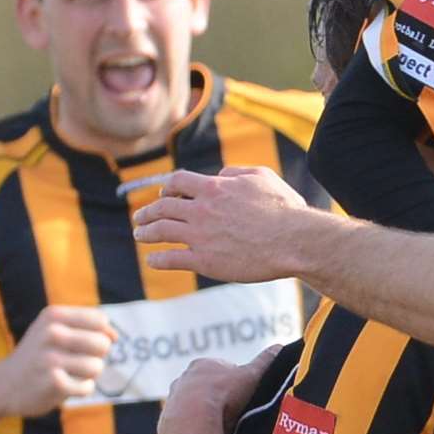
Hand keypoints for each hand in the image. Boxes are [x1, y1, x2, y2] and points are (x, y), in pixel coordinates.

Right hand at [0, 305, 116, 415]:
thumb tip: (114, 337)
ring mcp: (50, 359)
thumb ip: (86, 327)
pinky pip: (87, 387)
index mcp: (53, 315)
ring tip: (70, 373)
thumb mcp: (53, 329)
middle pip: (102, 343)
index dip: (104, 333)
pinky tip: (64, 387)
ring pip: (97, 366)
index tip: (93, 343)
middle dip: (96, 355)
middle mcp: (51, 333)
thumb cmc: (38, 355)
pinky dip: (81, 390)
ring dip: (88, 375)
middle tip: (77, 361)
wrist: (2, 386)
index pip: (100, 319)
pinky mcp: (53, 383)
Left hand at [133, 167, 309, 279]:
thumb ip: (236, 172)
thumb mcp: (262, 176)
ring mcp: (201, 236)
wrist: (293, 240)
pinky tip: (153, 260)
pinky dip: (158, 259)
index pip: (177, 182)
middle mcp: (202, 210)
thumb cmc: (283, 208)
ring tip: (140, 235)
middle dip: (148, 212)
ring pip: (161, 231)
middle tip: (140, 217)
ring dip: (146, 232)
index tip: (163, 195)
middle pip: (163, 207)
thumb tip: (220, 175)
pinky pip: (172, 259)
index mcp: (214, 188)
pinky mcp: (205, 261)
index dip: (166, 188)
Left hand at [157, 344, 281, 433]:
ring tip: (220, 427)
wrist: (193, 424)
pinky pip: (182, 424)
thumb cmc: (223, 396)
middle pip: (204, 387)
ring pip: (191, 406)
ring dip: (203, 413)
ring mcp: (173, 400)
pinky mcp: (166, 421)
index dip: (235, 382)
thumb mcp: (251, 376)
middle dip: (217, 396)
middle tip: (233, 411)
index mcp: (203, 365)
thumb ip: (265, 361)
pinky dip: (193, 429)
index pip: (221, 370)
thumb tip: (280, 346)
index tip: (244, 395)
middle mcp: (183, 380)